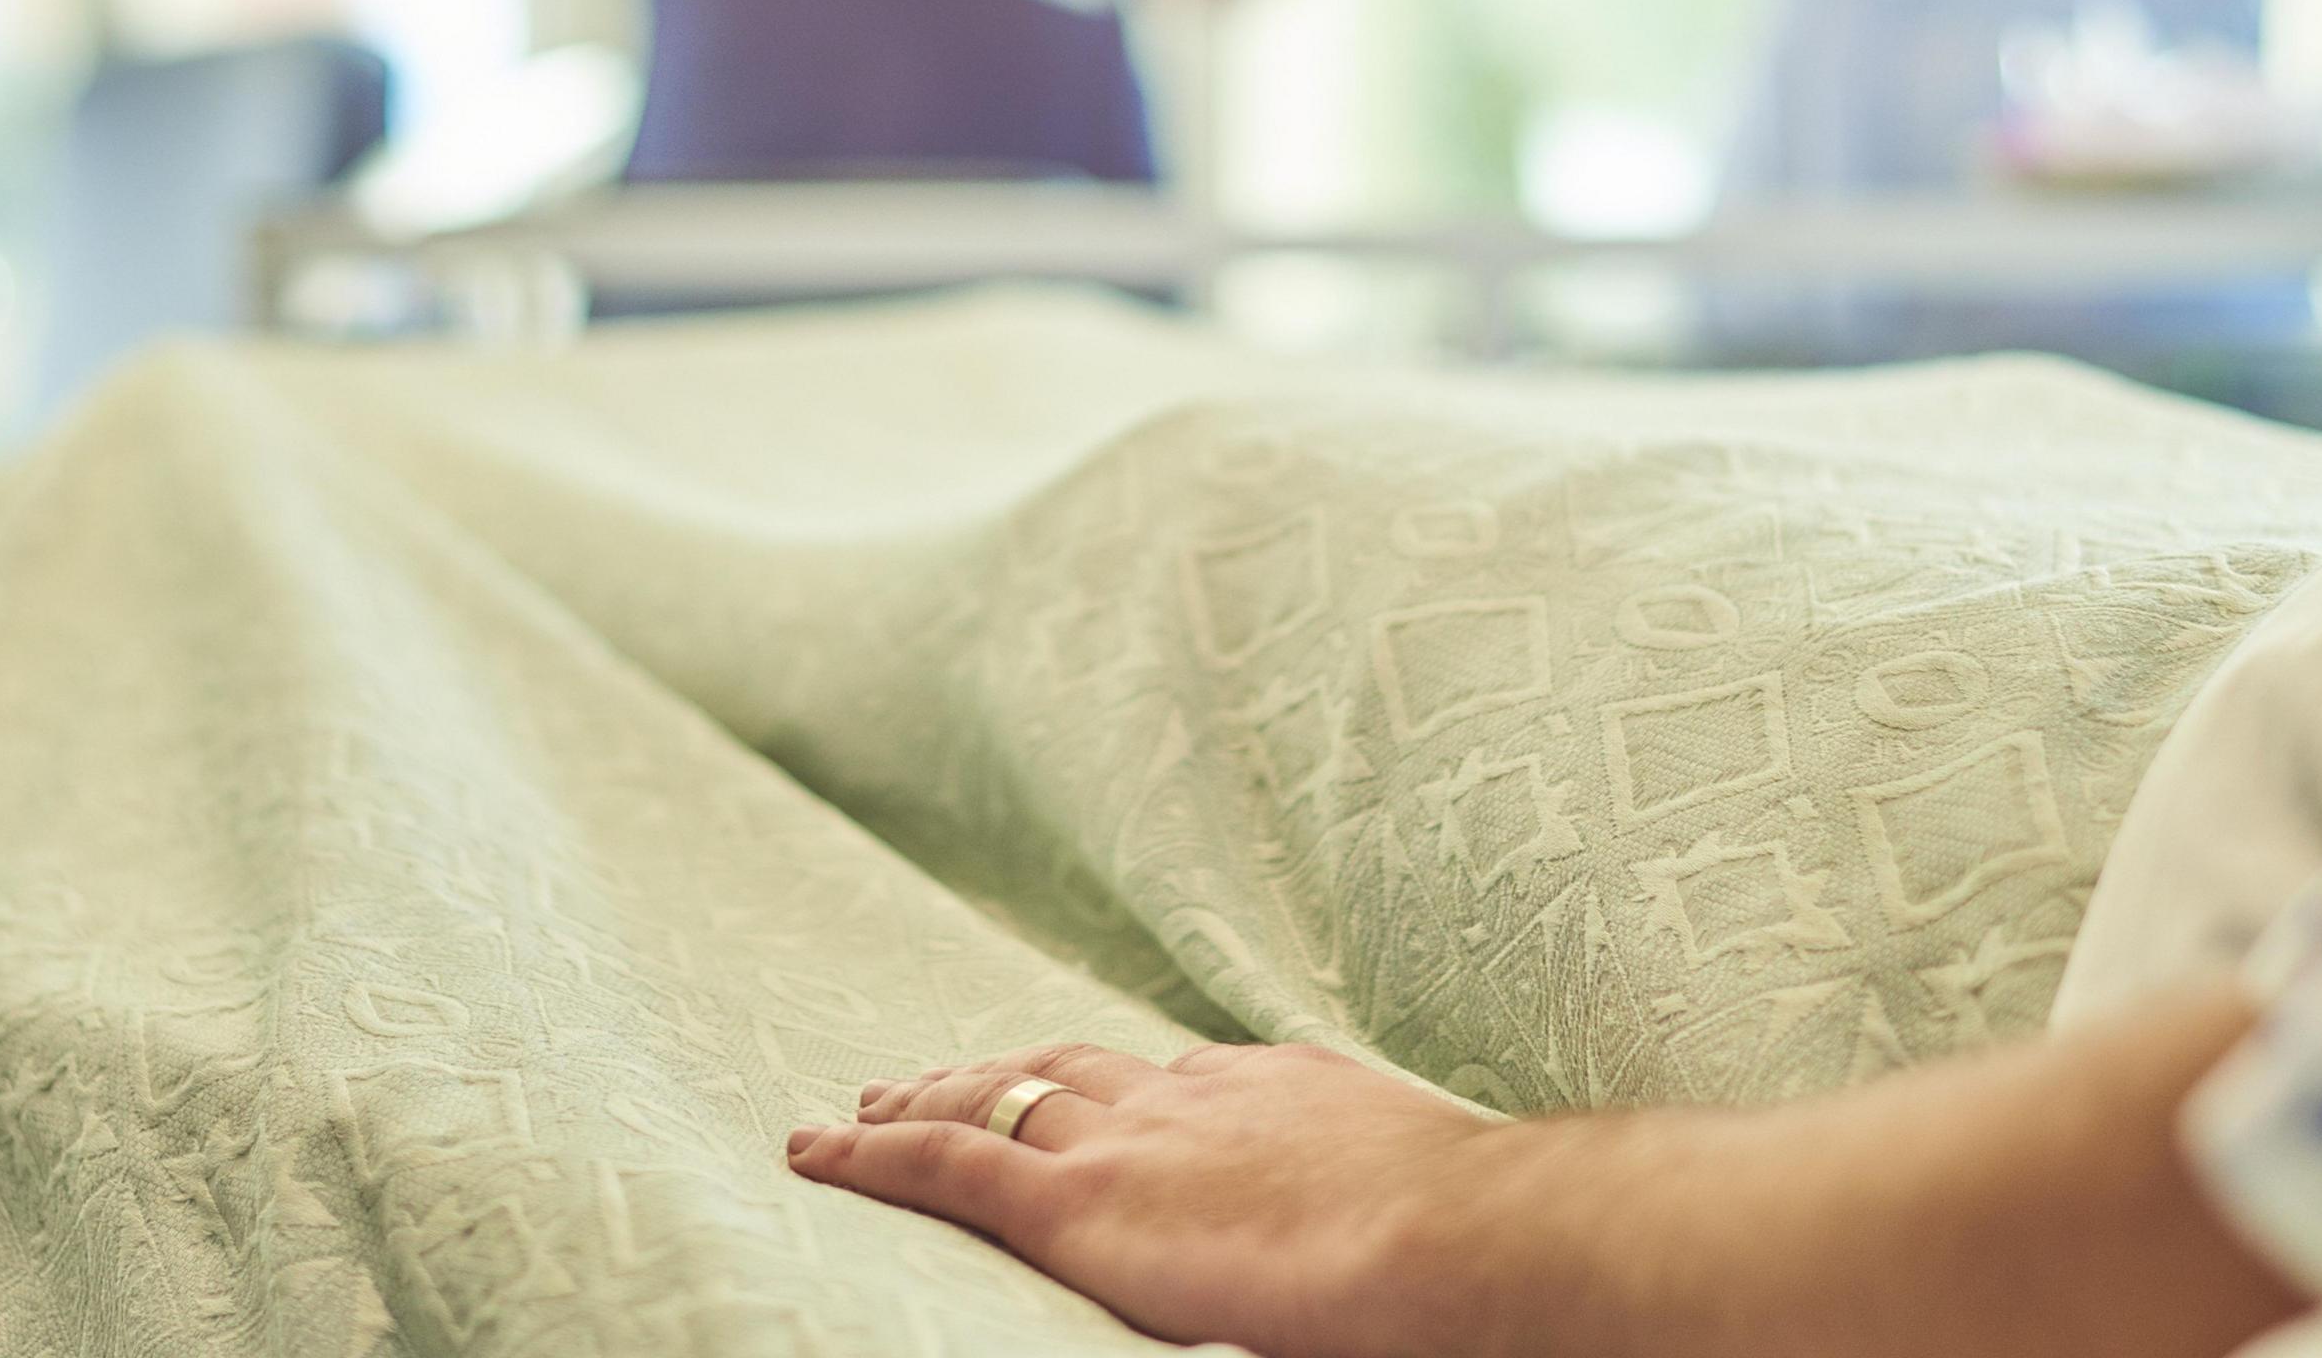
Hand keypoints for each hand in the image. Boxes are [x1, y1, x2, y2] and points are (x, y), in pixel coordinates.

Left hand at [784, 987, 2312, 1357]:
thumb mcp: (1452, 1213)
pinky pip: (949, 1167)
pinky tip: (818, 1150)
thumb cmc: (1503, 1252)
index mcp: (1289, 1091)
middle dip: (992, 1069)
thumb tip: (1484, 1257)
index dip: (1108, 1078)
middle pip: (1067, 1063)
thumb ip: (1427, 1223)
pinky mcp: (1084, 1200)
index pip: (1173, 1075)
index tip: (1074, 1081)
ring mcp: (1138, 1134)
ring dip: (918, 1106)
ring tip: (855, 1115)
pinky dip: (875, 1155)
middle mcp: (1201, 1087)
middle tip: (922, 1076)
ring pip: (991, 1098)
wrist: (1487, 1245)